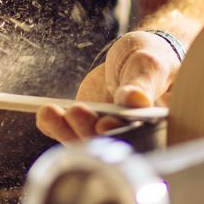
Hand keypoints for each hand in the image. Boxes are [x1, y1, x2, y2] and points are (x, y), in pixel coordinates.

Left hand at [36, 30, 180, 142]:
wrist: (134, 57)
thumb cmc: (152, 61)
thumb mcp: (151, 66)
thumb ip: (143, 84)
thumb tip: (136, 101)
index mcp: (157, 129)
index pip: (141, 141)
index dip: (121, 138)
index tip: (103, 125)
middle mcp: (131, 137)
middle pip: (109, 146)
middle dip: (88, 131)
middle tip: (76, 111)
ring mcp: (106, 133)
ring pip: (85, 141)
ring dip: (66, 130)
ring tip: (50, 111)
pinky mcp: (86, 126)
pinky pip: (68, 132)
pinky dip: (54, 126)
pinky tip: (46, 114)